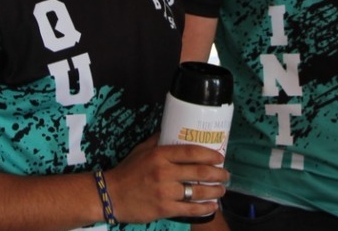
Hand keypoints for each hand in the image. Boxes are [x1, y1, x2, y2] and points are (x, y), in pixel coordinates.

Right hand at [105, 136, 228, 223]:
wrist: (111, 195)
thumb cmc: (127, 171)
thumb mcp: (141, 150)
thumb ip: (158, 141)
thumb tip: (172, 129)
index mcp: (160, 155)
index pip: (191, 152)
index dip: (210, 154)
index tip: (220, 157)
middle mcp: (164, 172)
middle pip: (200, 172)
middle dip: (218, 174)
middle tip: (226, 175)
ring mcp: (165, 191)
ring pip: (198, 192)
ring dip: (215, 191)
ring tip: (221, 190)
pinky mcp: (165, 208)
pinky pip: (190, 209)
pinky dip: (205, 208)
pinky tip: (212, 206)